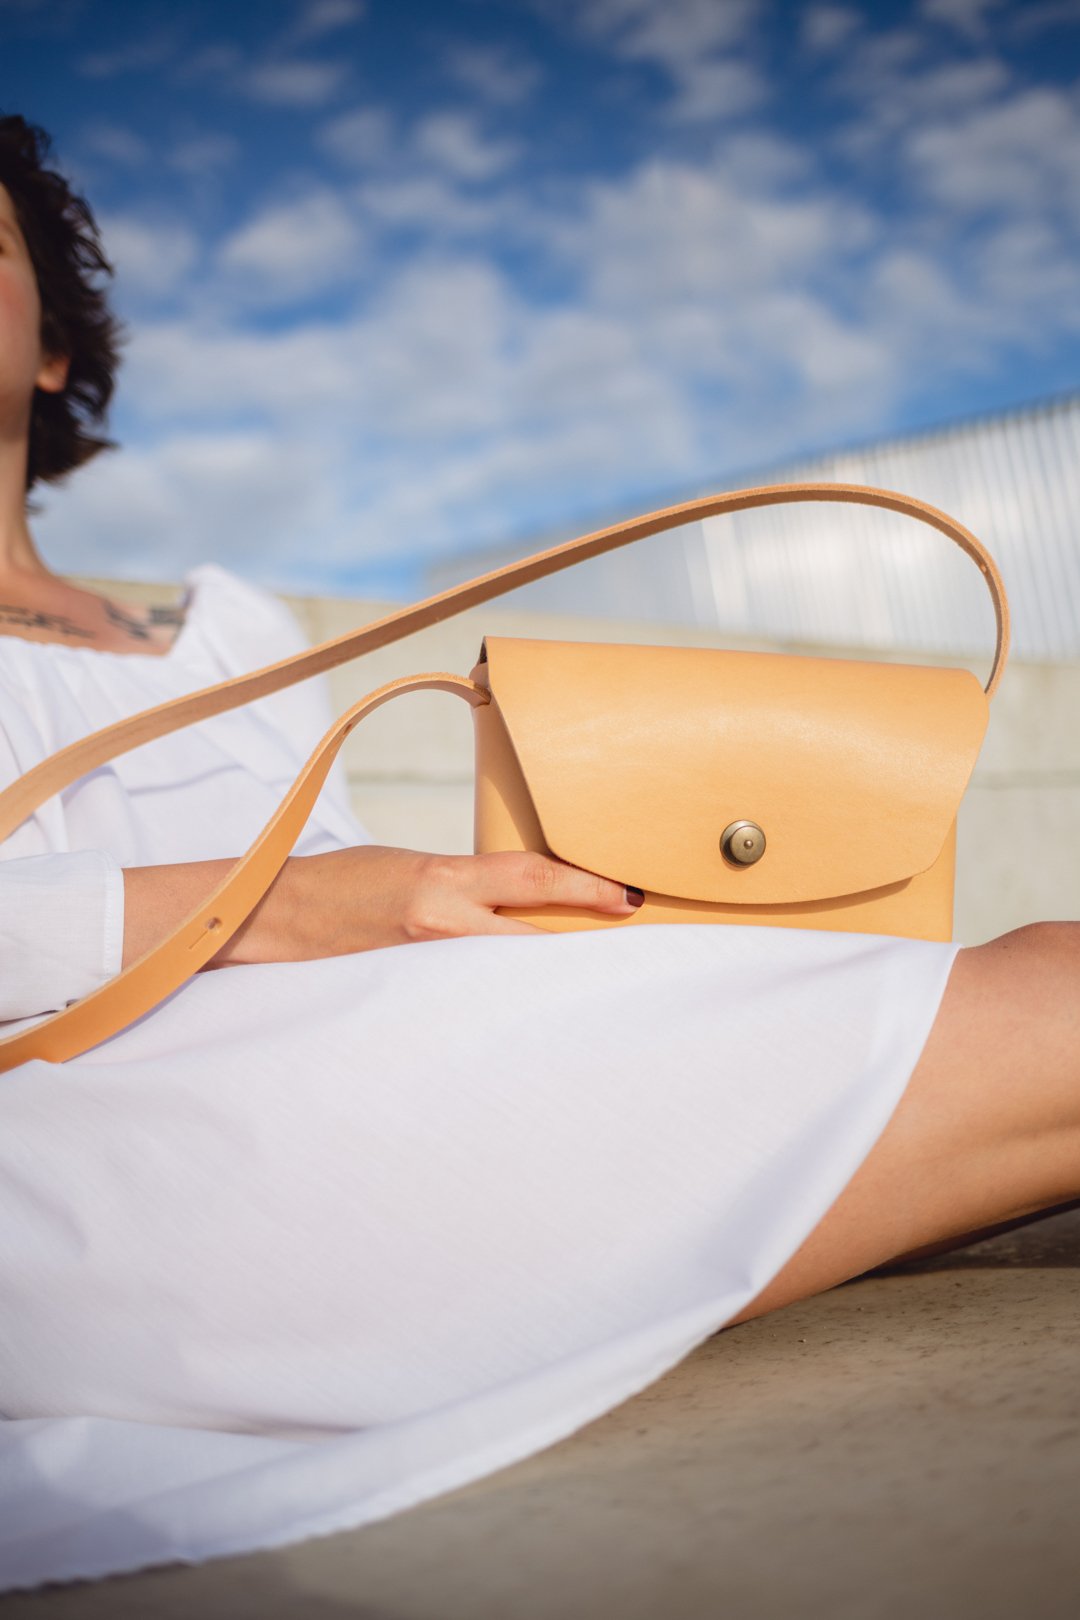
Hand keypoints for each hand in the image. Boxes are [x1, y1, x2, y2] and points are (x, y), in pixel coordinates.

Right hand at [216, 845, 643, 964]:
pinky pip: (473, 998)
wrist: (274, 918)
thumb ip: (472, 884)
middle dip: (581, 949)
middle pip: (536, 941)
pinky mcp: (412, 998)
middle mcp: (440, 927)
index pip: (534, 879)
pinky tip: (521, 1008)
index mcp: (442, 880)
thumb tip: (528, 901)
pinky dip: (502, 1000)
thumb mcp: (416, 866)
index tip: (628, 898)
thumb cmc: (345, 882)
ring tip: (581, 982)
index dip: (588, 888)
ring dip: (545, 977)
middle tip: (628, 953)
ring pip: (510, 976)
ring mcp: (426, 969)